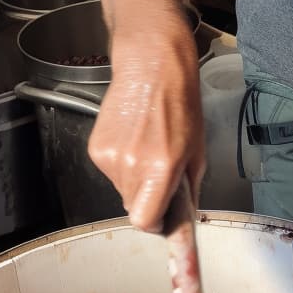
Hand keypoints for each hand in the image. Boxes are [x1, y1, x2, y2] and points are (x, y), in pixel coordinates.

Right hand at [87, 8, 204, 231]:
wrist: (151, 69)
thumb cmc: (180, 106)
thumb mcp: (197, 152)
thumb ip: (188, 191)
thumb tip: (182, 222)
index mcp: (161, 168)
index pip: (144, 221)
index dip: (154, 223)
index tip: (162, 219)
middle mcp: (131, 165)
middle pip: (134, 206)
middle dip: (148, 199)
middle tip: (162, 172)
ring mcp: (109, 157)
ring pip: (122, 190)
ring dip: (136, 180)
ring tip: (148, 148)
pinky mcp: (95, 148)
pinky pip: (110, 172)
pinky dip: (122, 164)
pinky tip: (134, 140)